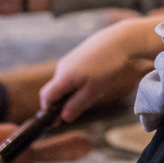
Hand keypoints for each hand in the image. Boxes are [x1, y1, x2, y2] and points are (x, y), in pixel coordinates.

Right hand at [40, 15, 163, 121]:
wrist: (117, 41)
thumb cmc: (106, 66)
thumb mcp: (93, 91)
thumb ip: (76, 105)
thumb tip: (63, 118)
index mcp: (63, 77)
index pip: (46, 97)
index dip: (49, 111)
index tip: (59, 120)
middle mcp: (61, 68)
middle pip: (57, 92)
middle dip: (68, 102)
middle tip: (88, 102)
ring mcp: (68, 62)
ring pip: (67, 85)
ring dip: (77, 93)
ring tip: (98, 89)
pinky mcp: (76, 58)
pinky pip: (73, 76)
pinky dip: (82, 84)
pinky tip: (98, 80)